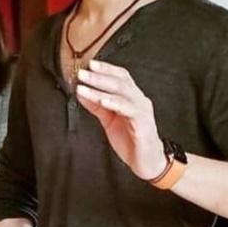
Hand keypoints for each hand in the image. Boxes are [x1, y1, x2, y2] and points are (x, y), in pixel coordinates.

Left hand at [76, 60, 165, 179]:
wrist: (147, 162)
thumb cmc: (131, 140)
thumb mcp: (109, 120)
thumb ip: (96, 106)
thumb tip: (80, 92)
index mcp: (132, 98)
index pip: (121, 76)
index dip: (106, 68)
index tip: (90, 64)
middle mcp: (139, 100)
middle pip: (120, 81)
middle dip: (99, 75)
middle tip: (82, 72)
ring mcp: (142, 111)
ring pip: (122, 93)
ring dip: (101, 87)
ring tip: (84, 85)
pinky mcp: (142, 123)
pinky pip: (128, 109)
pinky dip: (113, 102)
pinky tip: (101, 100)